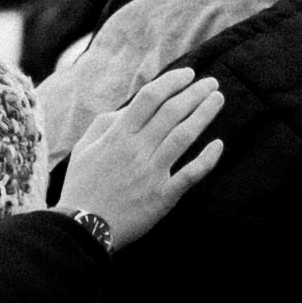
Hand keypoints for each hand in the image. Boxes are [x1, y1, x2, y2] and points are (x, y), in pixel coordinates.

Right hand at [51, 64, 228, 248]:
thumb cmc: (82, 186)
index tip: (188, 74)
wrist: (83, 228)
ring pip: (184, 136)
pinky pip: (190, 174)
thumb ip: (105, 124)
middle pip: (172, 112)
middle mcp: (137, 150)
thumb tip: (127, 110)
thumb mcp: (84, 148)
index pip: (150, 98)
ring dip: (204, 114)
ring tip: (218, 100)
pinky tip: (219, 144)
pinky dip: (207, 159)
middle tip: (212, 83)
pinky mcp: (163, 196)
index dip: (171, 82)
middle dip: (195, 93)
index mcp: (118, 136)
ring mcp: (151, 173)